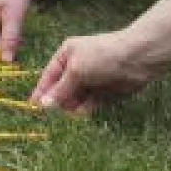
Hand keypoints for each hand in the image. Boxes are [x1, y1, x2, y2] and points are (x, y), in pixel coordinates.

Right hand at [32, 31, 159, 114]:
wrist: (137, 58)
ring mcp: (91, 80)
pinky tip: (83, 114)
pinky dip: (86, 110)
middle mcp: (77, 67)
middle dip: (58, 101)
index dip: (41, 91)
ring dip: (72, 107)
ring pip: (75, 98)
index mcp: (66, 55)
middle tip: (55, 115)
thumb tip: (44, 105)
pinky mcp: (104, 92)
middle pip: (61, 89)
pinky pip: (90, 103)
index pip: (49, 76)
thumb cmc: (102, 56)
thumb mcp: (76, 71)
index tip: (33, 107)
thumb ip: (60, 89)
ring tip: (72, 114)